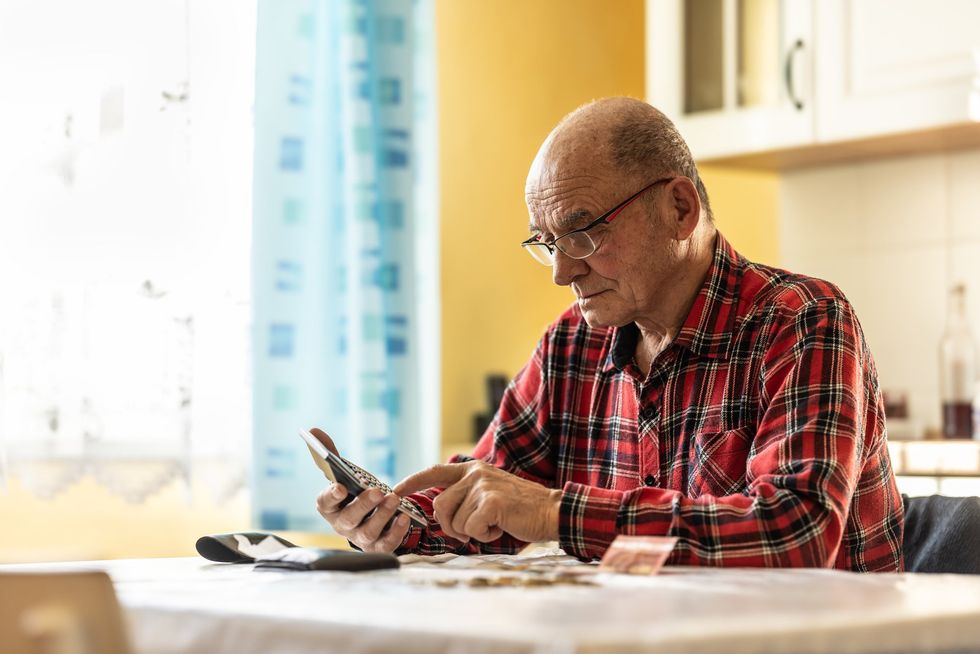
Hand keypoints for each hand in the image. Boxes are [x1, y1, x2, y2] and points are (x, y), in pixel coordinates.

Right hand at [310, 427, 410, 552]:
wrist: (370, 519)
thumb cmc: (353, 493)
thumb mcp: (343, 474)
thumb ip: (330, 454)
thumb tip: (313, 430)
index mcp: (330, 507)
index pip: (325, 503)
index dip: (331, 496)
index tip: (340, 486)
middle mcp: (342, 525)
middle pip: (348, 519)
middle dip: (363, 505)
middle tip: (377, 491)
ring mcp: (360, 538)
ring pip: (368, 532)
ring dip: (382, 516)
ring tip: (394, 499)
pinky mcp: (378, 547)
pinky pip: (386, 544)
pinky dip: (396, 532)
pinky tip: (404, 518)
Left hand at [393, 460, 560, 543]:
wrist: (550, 512)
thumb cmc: (519, 509)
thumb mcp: (489, 494)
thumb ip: (465, 495)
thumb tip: (440, 510)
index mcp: (472, 469)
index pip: (434, 471)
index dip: (412, 481)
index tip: (395, 491)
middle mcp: (475, 473)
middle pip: (439, 506)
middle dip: (451, 526)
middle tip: (473, 530)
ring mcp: (483, 486)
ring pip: (455, 520)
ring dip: (471, 532)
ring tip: (492, 524)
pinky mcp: (491, 501)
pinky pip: (471, 528)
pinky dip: (484, 536)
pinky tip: (500, 527)